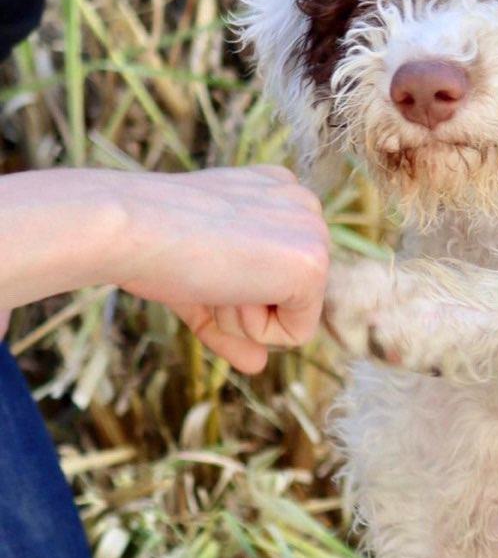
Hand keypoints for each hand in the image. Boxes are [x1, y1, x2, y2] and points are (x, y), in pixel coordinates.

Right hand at [108, 166, 328, 371]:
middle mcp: (305, 204)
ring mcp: (314, 232)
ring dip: (243, 315)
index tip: (199, 257)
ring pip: (293, 317)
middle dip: (240, 304)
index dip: (233, 289)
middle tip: (203, 267)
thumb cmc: (149, 247)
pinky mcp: (313, 265)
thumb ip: (232, 320)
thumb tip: (258, 365)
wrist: (123, 228)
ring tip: (212, 271)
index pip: (278, 276)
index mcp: (279, 192)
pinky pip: (295, 335)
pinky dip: (255, 329)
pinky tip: (228, 286)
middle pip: (290, 298)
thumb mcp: (200, 284)